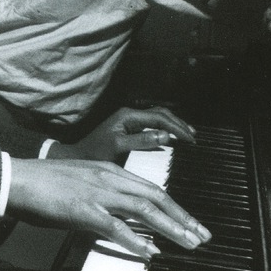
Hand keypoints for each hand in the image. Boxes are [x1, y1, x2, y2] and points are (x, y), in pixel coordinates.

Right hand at [7, 158, 211, 258]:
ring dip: (170, 228)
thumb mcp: (81, 184)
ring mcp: (96, 193)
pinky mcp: (82, 209)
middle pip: (155, 196)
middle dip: (182, 217)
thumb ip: (104, 199)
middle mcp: (107, 178)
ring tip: (188, 244)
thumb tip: (123, 222)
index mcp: (108, 171)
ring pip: (143, 209)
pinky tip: (149, 251)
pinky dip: (135, 240)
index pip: (151, 188)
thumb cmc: (44, 184)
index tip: (192, 223)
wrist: (16, 178)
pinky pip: (114, 226)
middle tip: (202, 235)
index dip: (175, 206)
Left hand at [50, 105, 195, 162]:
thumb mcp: (117, 147)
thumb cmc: (94, 153)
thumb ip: (141, 141)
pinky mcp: (129, 129)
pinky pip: (152, 125)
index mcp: (128, 116)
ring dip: (173, 125)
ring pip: (157, 118)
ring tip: (188, 135)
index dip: (177, 128)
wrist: (77, 156)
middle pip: (161, 114)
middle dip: (178, 124)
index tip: (190, 139)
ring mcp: (129, 121)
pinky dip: (165, 129)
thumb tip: (164, 136)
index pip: (159, 117)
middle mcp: (130, 115)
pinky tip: (171, 138)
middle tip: (193, 137)